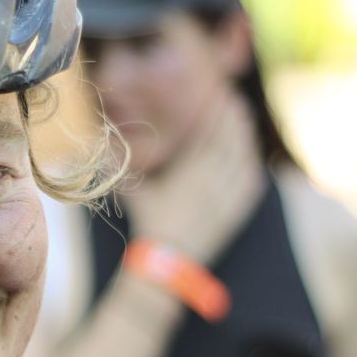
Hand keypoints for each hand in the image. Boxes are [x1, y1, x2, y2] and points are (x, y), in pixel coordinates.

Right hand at [121, 87, 264, 264]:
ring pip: (242, 160)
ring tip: (246, 123)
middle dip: (234, 120)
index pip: (208, 135)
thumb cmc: (149, 223)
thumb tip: (104, 146)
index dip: (216, 114)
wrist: (168, 260)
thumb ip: (123, 168)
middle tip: (237, 102)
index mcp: (189, 172)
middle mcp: (212, 181)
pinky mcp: (234, 212)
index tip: (220, 95)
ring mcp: (226, 196)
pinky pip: (250, 185)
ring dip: (246, 139)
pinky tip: (252, 158)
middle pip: (229, 143)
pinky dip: (252, 167)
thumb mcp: (136, 192)